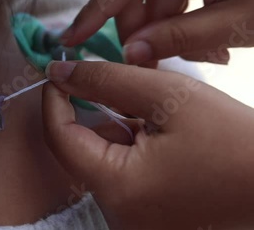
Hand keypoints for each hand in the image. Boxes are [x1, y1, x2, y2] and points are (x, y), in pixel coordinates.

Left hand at [43, 61, 253, 229]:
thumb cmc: (233, 140)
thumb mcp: (168, 97)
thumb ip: (107, 81)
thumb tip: (58, 73)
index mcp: (118, 187)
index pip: (59, 137)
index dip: (54, 100)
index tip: (61, 72)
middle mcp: (117, 214)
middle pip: (82, 149)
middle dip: (99, 113)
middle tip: (129, 90)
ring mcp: (131, 220)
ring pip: (103, 159)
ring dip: (120, 130)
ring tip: (160, 120)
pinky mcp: (145, 218)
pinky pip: (121, 175)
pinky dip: (133, 148)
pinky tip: (163, 138)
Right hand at [62, 0, 253, 65]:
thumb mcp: (239, 20)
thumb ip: (178, 36)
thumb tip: (130, 52)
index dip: (96, 10)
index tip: (71, 40)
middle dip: (143, 30)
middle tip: (150, 64)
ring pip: (162, 0)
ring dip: (172, 33)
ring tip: (209, 57)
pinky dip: (190, 25)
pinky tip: (215, 46)